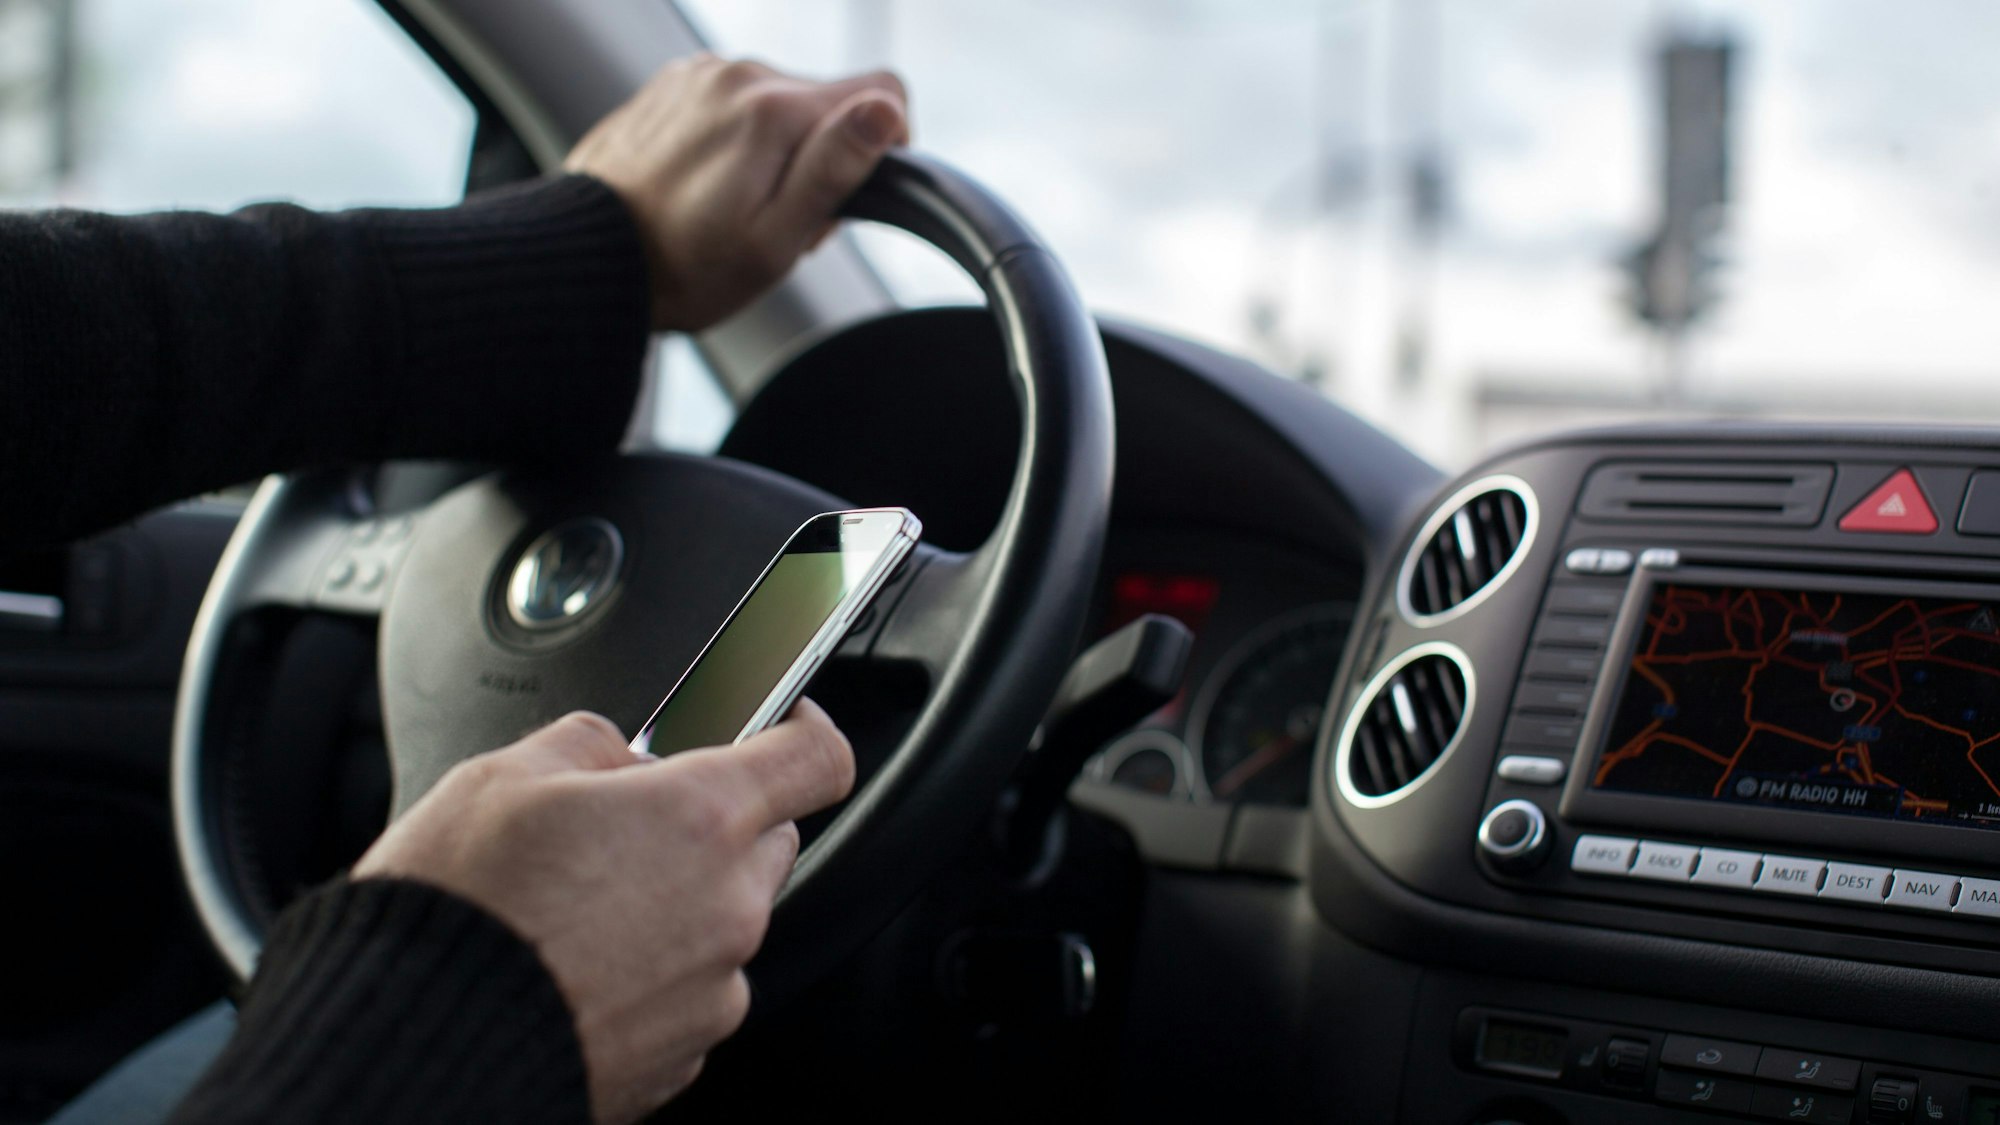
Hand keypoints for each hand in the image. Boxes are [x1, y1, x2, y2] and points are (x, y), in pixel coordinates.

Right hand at [352, 700, 855, 1122]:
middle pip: (769, 841)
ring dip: (677, 907)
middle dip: (716, 825)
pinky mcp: (684, 1057)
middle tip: (626, 831)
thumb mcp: (501, 776)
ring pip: (725, 922)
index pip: (816, 757)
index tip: (784, 726)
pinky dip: (650, 978)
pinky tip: (576, 972)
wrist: (412, 1049)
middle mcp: (728, 906)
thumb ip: (591, 743)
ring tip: (575, 915)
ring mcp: (712, 989)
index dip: (803, 731)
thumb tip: (622, 755)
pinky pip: (690, 994)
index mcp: (700, 817)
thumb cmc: (455, 914)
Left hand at [565, 54, 909, 331]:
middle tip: (784, 221)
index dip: (886, 145)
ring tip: (740, 208)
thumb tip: (886, 112)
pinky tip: (711, 186)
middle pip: (827, 102)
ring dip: (779, 150)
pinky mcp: (674, 85)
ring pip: (780, 102)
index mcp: (772, 111)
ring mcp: (700, 75)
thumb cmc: (683, 267)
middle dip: (823, 158)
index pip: (882, 93)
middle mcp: (737, 75)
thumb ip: (834, 167)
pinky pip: (735, 101)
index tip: (853, 191)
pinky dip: (740, 140)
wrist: (588, 258)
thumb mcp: (774, 239)